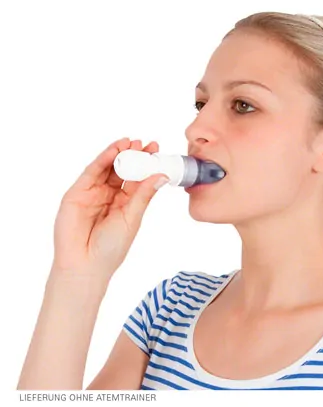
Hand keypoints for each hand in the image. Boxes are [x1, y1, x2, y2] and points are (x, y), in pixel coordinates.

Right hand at [51, 138, 168, 282]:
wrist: (85, 265)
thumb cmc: (111, 248)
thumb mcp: (132, 218)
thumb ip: (143, 195)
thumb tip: (162, 175)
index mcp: (126, 203)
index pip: (137, 178)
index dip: (146, 163)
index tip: (156, 149)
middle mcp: (110, 195)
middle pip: (123, 170)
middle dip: (133, 155)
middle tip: (144, 142)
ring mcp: (93, 193)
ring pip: (107, 168)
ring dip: (118, 153)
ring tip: (130, 141)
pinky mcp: (77, 192)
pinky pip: (91, 172)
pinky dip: (102, 160)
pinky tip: (113, 150)